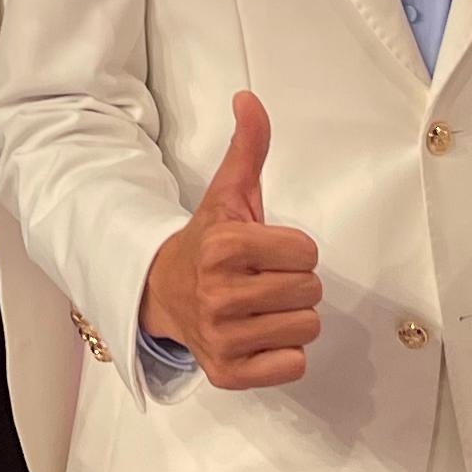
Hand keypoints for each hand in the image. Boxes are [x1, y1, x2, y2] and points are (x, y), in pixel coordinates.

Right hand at [137, 93, 321, 389]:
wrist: (161, 293)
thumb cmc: (207, 244)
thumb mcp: (227, 194)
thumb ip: (247, 147)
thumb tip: (249, 99)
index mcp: (223, 247)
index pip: (307, 252)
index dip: (293, 249)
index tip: (264, 250)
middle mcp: (219, 295)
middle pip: (310, 291)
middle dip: (293, 283)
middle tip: (261, 279)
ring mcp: (222, 337)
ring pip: (306, 328)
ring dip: (290, 318)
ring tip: (259, 307)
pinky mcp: (228, 372)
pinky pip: (293, 365)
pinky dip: (282, 355)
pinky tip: (257, 336)